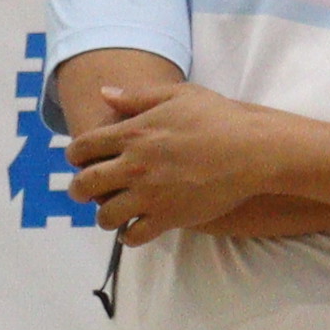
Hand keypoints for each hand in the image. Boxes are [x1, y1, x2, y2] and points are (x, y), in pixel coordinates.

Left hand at [68, 80, 289, 240]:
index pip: (82, 148)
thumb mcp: (179, 95)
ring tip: (113, 214)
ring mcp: (150, 195)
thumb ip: (137, 96)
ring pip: (106, 215)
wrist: (254, 151)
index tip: (80, 160)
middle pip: (84, 185)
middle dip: (79, 189)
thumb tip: (104, 93)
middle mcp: (133, 167)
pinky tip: (134, 230)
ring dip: (105, 215)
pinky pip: (135, 235)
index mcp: (132, 134)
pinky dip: (129, 235)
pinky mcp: (169, 217)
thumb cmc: (219, 118)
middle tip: (85, 191)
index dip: (75, 155)